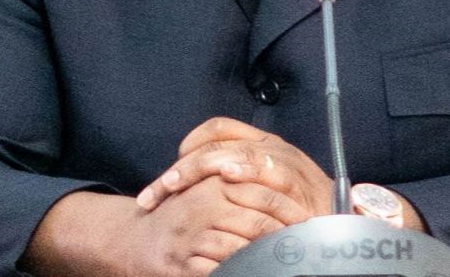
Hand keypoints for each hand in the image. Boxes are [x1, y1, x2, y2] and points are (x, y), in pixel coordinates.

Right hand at [120, 176, 309, 276]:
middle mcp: (203, 205)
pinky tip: (254, 272)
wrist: (139, 240)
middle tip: (305, 248)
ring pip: (242, 250)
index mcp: (214, 182)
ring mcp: (192, 236)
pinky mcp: (182, 264)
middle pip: (258, 224)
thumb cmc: (183, 214)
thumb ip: (242, 185)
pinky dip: (241, 274)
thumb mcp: (209, 189)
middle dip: (285, 239)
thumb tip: (290, 187)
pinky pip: (222, 272)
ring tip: (284, 262)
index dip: (292, 212)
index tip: (310, 224)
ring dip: (266, 260)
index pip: (264, 196)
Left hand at [136, 117, 334, 220]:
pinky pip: (268, 173)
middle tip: (158, 191)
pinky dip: (246, 171)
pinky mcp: (299, 183)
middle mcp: (273, 148)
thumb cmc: (299, 210)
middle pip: (218, 144)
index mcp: (263, 144)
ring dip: (200, 168)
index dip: (190, 144)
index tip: (170, 174)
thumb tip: (193, 181)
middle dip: (182, 168)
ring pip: (236, 154)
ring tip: (174, 184)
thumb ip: (237, 179)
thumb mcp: (265, 188)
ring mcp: (286, 164)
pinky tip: (225, 177)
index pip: (219, 129)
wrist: (340, 226)